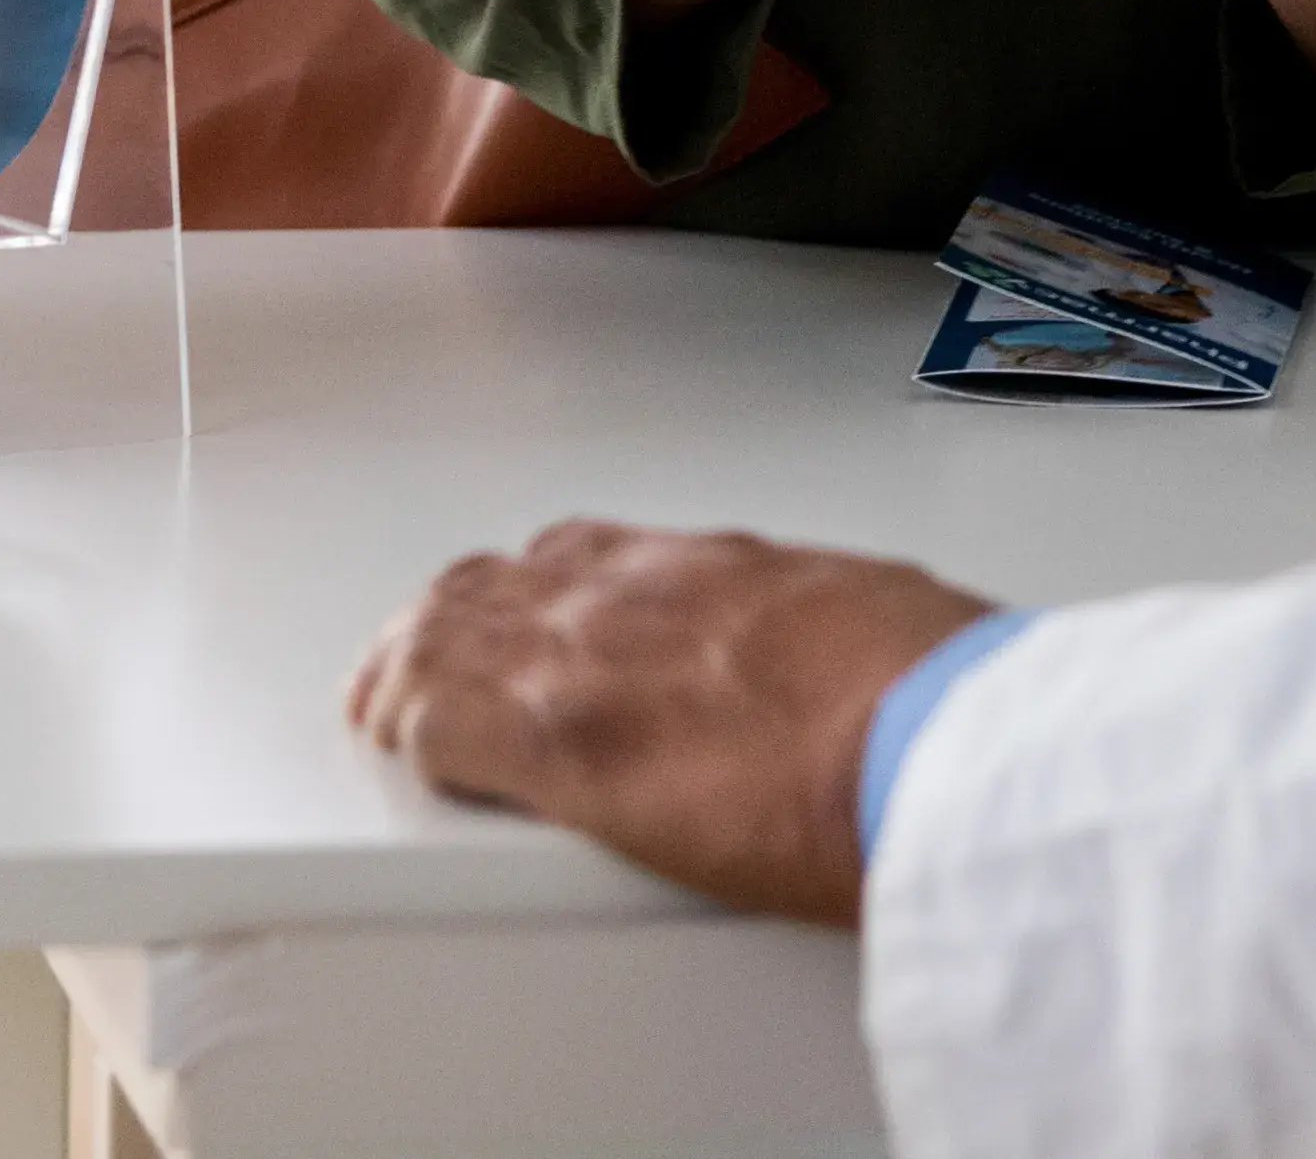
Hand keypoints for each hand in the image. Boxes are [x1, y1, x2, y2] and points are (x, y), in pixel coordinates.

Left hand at [346, 521, 991, 926]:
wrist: (928, 741)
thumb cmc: (931, 693)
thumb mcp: (881, 617)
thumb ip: (830, 631)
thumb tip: (851, 660)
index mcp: (712, 567)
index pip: (579, 555)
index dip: (527, 593)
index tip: (514, 623)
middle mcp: (632, 594)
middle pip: (490, 589)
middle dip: (443, 631)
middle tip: (411, 673)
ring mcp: (586, 661)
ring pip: (442, 641)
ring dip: (405, 679)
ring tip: (383, 714)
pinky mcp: (556, 745)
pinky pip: (438, 726)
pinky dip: (416, 741)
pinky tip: (412, 760)